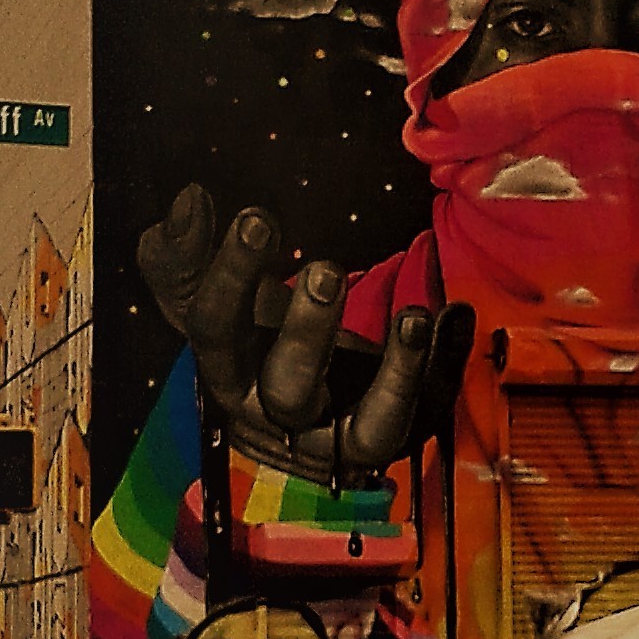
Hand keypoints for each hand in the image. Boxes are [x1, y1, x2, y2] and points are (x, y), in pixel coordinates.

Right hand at [138, 185, 473, 483]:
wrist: (299, 409)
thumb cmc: (252, 340)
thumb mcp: (210, 297)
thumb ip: (183, 254)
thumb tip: (187, 202)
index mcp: (229, 375)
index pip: (217, 334)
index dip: (232, 279)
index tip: (257, 220)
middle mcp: (285, 418)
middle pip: (291, 390)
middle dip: (307, 333)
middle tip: (328, 271)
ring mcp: (348, 435)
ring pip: (372, 428)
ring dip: (396, 374)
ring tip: (412, 317)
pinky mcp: (400, 433)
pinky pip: (431, 411)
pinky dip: (445, 365)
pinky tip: (454, 316)